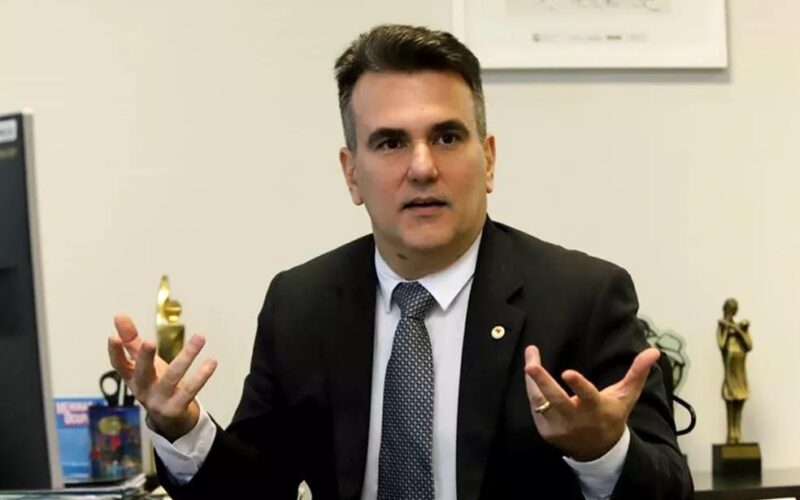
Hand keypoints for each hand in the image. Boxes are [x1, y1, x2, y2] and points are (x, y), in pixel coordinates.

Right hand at [107, 314, 217, 439]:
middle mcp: (143, 390)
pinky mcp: (176, 408)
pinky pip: (191, 390)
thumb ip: (132, 340)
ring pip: (172, 377)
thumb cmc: (154, 383)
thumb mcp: (142, 363)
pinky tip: (212, 361)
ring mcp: (159, 401)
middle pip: (142, 373)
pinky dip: (202, 376)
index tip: (112, 337)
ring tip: (200, 337)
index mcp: (132, 377)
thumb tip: (118, 315)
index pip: (119, 365)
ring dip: (186, 357)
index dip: (115, 352)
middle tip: (149, 342)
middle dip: (144, 358)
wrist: (169, 419)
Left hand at [524, 345, 659, 460]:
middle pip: (556, 400)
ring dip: (532, 381)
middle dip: (543, 382)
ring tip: (530, 359)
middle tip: (530, 365)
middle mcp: (576, 419)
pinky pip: (535, 407)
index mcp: (597, 409)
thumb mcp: (627, 396)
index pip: (587, 396)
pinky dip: (532, 390)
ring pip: (540, 402)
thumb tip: (654, 351)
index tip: (568, 373)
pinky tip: (531, 374)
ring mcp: (559, 427)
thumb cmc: (612, 415)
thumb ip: (637, 373)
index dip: (578, 385)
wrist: (598, 450)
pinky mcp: (546, 431)